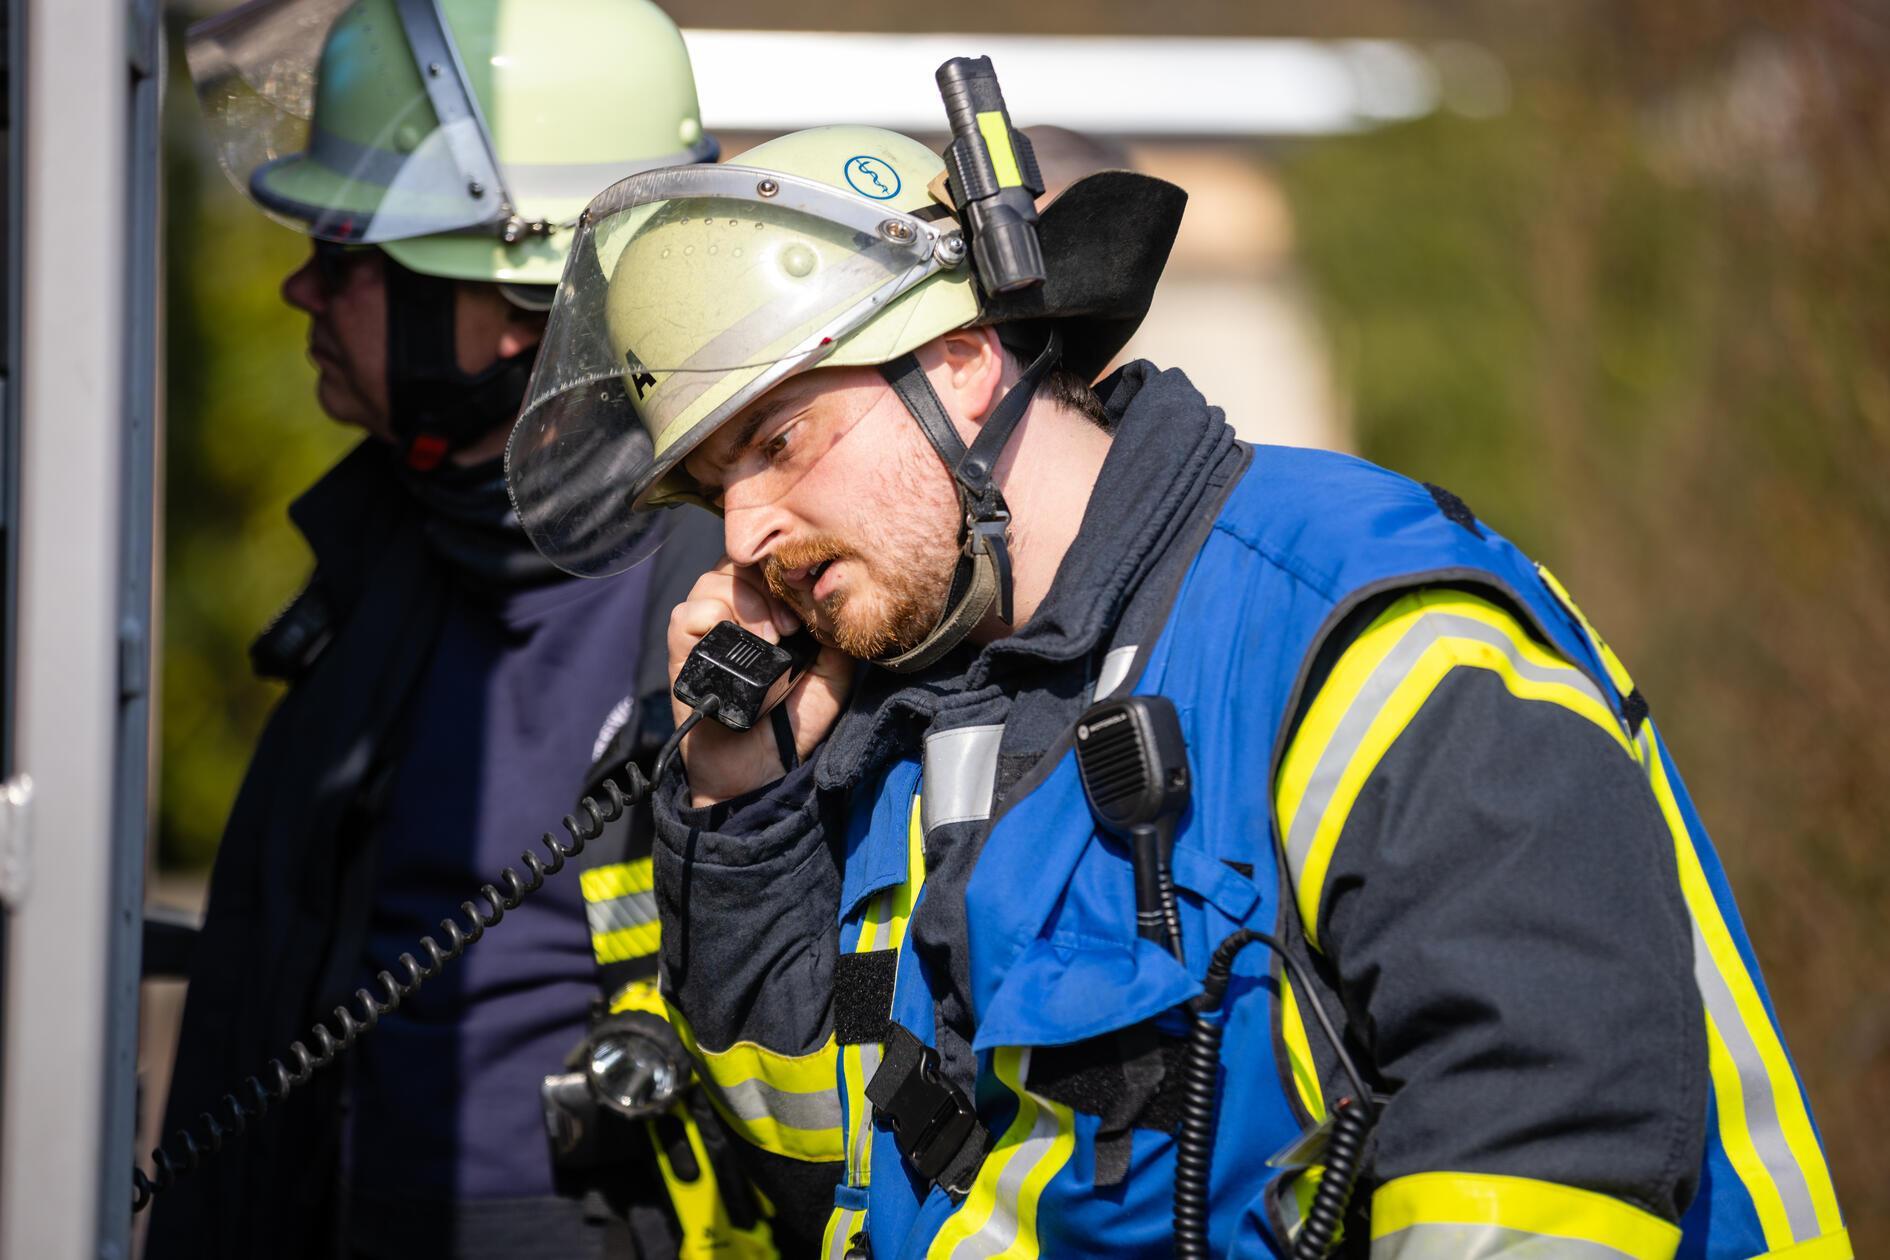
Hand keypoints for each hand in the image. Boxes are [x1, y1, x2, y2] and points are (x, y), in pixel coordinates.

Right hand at [666, 558, 852, 805]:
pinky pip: (687, 615)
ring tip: (770, 640)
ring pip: (712, 581)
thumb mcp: (831, 675)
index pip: (766, 562)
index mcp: (767, 612)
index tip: (807, 602)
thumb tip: (837, 595)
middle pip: (738, 562)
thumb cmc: (792, 724)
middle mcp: (733, 614)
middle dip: (769, 584)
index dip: (785, 570)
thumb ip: (835, 635)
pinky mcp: (681, 653)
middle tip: (791, 626)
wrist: (759, 772)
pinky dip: (713, 621)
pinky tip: (739, 650)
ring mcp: (705, 632)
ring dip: (746, 603)